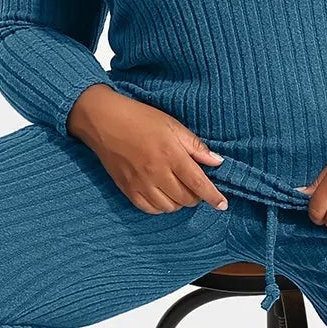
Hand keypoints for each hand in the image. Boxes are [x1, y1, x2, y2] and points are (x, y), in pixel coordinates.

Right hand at [67, 84, 228, 213]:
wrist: (103, 121)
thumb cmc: (139, 118)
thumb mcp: (172, 125)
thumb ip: (195, 146)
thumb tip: (217, 161)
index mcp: (171, 155)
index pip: (198, 183)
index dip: (213, 196)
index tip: (222, 204)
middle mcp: (157, 173)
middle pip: (186, 198)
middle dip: (196, 196)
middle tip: (195, 185)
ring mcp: (141, 184)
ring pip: (170, 207)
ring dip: (180, 202)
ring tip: (179, 189)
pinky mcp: (127, 190)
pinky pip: (150, 209)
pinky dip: (161, 207)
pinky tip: (163, 195)